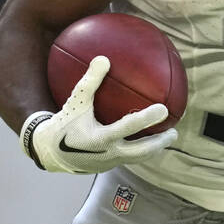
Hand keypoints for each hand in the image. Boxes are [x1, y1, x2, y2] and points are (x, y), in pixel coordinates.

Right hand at [22, 55, 176, 173]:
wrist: (49, 151)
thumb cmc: (64, 123)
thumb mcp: (75, 101)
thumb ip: (90, 81)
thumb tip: (103, 58)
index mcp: (99, 138)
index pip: (127, 128)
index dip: (146, 119)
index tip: (163, 109)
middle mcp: (107, 153)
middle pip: (140, 152)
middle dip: (159, 143)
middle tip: (174, 132)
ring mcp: (109, 162)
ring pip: (138, 158)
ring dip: (154, 149)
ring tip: (168, 138)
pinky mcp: (109, 166)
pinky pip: (130, 158)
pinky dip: (142, 150)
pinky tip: (149, 140)